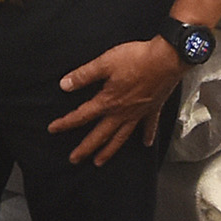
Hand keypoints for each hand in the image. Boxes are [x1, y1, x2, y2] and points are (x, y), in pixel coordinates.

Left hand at [51, 35, 185, 166]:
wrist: (167, 58)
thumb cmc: (138, 59)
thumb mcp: (105, 62)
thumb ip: (84, 75)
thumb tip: (64, 85)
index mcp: (109, 101)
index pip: (82, 115)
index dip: (65, 123)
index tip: (53, 129)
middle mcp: (123, 112)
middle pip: (100, 135)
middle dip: (85, 148)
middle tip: (74, 159)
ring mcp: (139, 113)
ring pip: (121, 137)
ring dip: (109, 150)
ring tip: (100, 161)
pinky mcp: (153, 108)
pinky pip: (149, 127)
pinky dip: (147, 135)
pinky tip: (145, 143)